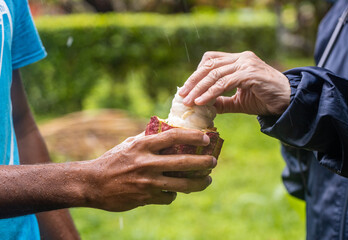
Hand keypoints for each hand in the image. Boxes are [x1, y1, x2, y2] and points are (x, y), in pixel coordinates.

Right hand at [86, 129, 215, 211]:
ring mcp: (147, 182)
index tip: (206, 138)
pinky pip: (169, 197)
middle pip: (183, 162)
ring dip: (198, 183)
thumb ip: (147, 138)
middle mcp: (147, 163)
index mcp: (142, 146)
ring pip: (181, 184)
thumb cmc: (112, 161)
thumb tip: (167, 128)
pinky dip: (174, 194)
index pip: (174, 137)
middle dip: (203, 162)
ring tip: (207, 180)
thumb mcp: (128, 144)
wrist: (92, 184)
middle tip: (213, 162)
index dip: (193, 136)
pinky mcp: (146, 198)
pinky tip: (174, 191)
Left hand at [179, 51, 290, 114]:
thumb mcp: (238, 101)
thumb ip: (221, 101)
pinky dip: (210, 92)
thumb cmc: (264, 100)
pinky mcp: (250, 74)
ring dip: (199, 88)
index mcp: (237, 60)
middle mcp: (241, 58)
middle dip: (193, 81)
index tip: (187, 89)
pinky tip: (201, 102)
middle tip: (182, 96)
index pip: (210, 60)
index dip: (196, 73)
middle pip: (209, 65)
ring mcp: (246, 64)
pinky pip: (225, 82)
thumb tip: (203, 106)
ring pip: (215, 74)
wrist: (288, 102)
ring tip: (188, 101)